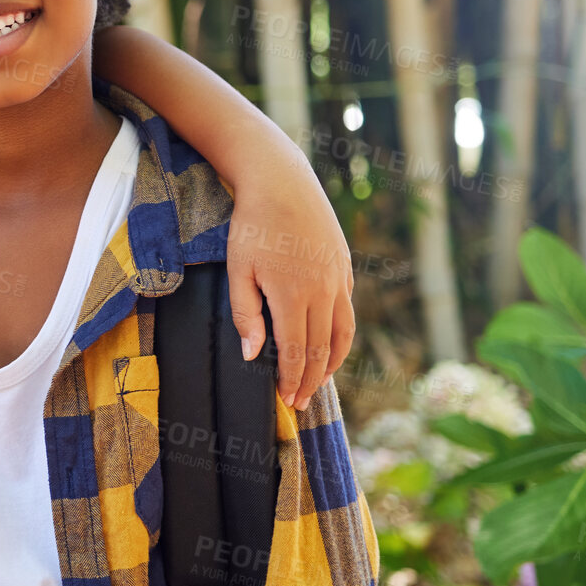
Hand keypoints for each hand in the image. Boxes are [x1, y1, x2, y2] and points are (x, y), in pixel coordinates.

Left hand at [225, 160, 354, 408]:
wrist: (282, 183)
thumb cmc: (252, 226)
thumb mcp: (238, 270)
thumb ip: (246, 315)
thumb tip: (253, 355)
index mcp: (292, 296)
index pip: (295, 351)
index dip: (290, 379)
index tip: (285, 400)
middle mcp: (323, 292)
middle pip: (320, 349)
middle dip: (310, 380)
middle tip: (299, 402)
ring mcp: (338, 280)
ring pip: (342, 333)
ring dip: (332, 362)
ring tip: (319, 381)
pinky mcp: (344, 268)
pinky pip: (347, 310)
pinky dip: (341, 335)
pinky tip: (330, 343)